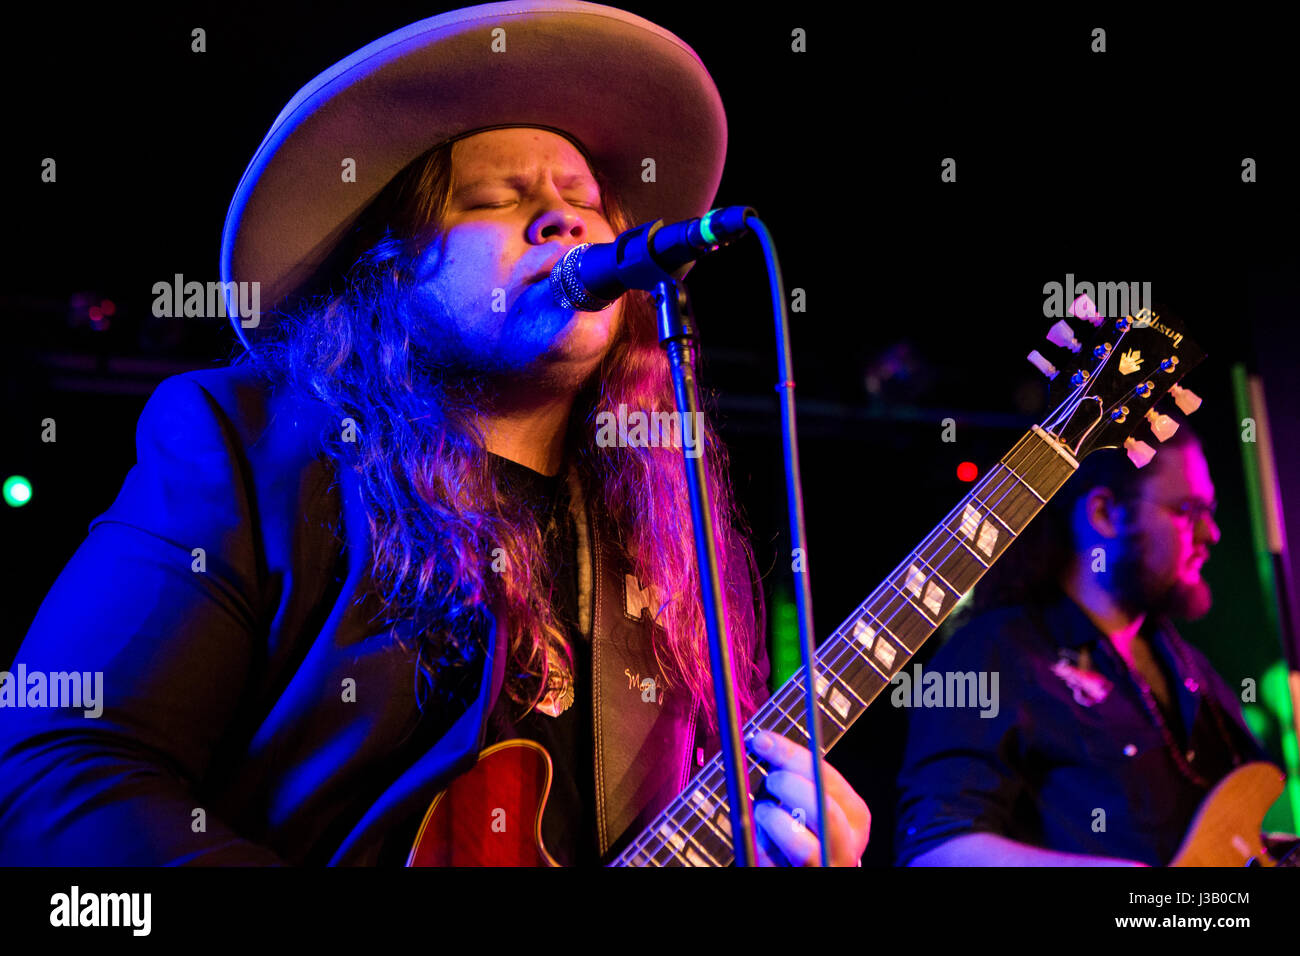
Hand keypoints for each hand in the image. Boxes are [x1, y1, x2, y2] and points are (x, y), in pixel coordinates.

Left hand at [745, 730, 869, 865]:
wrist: (806, 869)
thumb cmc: (807, 833)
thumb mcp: (812, 803)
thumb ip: (796, 776)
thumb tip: (763, 741)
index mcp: (854, 819)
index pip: (829, 779)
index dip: (792, 755)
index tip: (763, 741)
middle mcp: (845, 848)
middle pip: (824, 811)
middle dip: (790, 787)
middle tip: (770, 779)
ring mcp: (824, 868)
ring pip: (802, 847)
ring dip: (774, 821)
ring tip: (764, 813)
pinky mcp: (797, 880)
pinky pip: (773, 864)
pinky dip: (761, 847)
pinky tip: (761, 841)